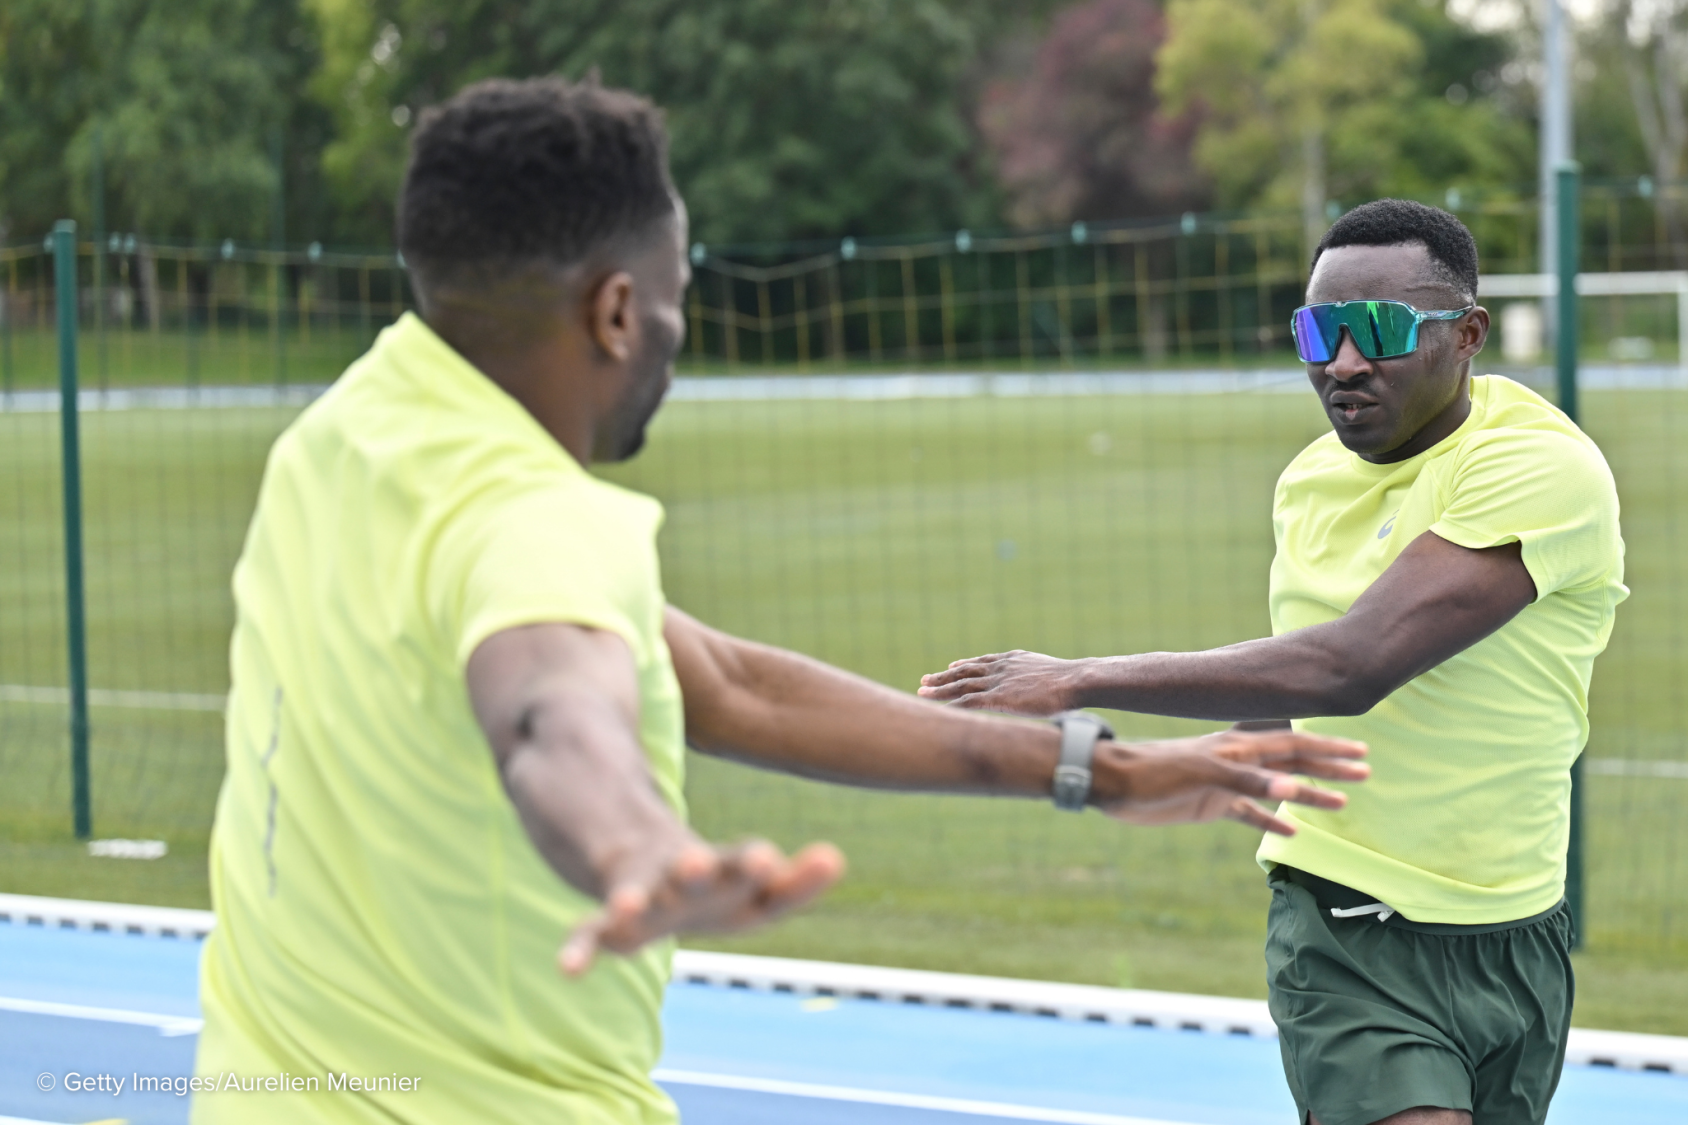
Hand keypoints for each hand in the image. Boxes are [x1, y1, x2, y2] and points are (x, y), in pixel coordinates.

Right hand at [560, 838, 844, 975]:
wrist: (638, 850)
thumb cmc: (713, 884)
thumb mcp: (750, 888)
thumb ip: (792, 885)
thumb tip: (837, 858)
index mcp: (726, 874)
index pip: (761, 876)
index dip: (793, 879)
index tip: (827, 860)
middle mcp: (684, 875)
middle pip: (701, 872)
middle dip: (710, 868)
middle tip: (725, 861)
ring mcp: (643, 889)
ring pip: (638, 890)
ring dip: (635, 897)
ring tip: (628, 908)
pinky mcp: (607, 916)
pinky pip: (589, 930)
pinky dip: (579, 949)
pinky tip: (568, 971)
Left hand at [917, 650, 1081, 715]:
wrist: (1075, 681)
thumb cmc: (1071, 682)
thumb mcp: (1050, 675)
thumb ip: (1040, 680)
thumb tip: (1047, 689)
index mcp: (1012, 660)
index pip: (982, 661)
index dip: (964, 665)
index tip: (951, 666)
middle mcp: (1000, 667)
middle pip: (965, 671)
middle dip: (943, 676)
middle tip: (925, 679)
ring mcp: (998, 682)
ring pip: (961, 685)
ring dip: (940, 689)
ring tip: (922, 692)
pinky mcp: (998, 698)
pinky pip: (968, 702)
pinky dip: (952, 707)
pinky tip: (940, 712)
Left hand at [1098, 728, 1368, 835]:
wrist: (1113, 783)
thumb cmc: (1154, 771)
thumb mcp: (1202, 775)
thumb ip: (1246, 781)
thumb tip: (1291, 787)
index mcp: (1237, 746)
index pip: (1292, 744)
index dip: (1327, 749)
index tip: (1361, 753)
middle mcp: (1237, 761)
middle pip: (1292, 761)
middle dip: (1329, 767)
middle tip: (1366, 772)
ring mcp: (1226, 784)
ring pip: (1277, 788)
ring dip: (1308, 794)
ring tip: (1340, 804)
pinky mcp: (1210, 805)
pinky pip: (1249, 814)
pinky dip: (1271, 820)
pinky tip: (1291, 831)